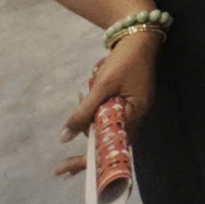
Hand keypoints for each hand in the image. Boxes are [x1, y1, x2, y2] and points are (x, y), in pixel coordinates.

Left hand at [54, 27, 159, 176]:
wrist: (140, 34)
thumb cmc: (124, 60)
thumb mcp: (101, 85)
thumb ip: (84, 112)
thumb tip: (65, 137)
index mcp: (135, 114)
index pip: (111, 146)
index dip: (88, 160)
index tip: (64, 168)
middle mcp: (136, 116)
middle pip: (107, 137)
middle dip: (86, 129)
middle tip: (75, 114)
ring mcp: (132, 107)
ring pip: (106, 122)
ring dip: (90, 112)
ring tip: (85, 88)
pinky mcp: (128, 99)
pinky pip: (108, 110)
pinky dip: (96, 104)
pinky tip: (91, 87)